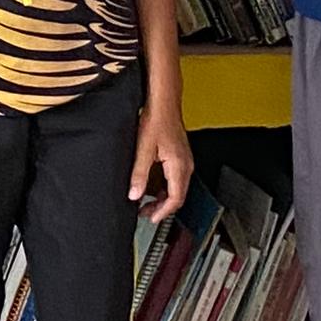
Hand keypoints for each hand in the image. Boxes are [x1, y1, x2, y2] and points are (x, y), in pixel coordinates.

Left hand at [130, 96, 193, 225]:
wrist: (163, 102)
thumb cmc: (157, 119)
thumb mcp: (143, 149)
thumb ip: (139, 174)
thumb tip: (135, 194)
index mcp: (179, 166)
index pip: (176, 199)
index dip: (163, 212)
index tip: (151, 218)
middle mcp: (186, 165)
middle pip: (178, 196)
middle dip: (161, 208)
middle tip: (145, 213)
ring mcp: (184, 160)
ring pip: (176, 188)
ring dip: (162, 198)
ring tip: (145, 202)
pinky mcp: (179, 156)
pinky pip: (175, 178)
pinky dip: (164, 187)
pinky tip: (151, 186)